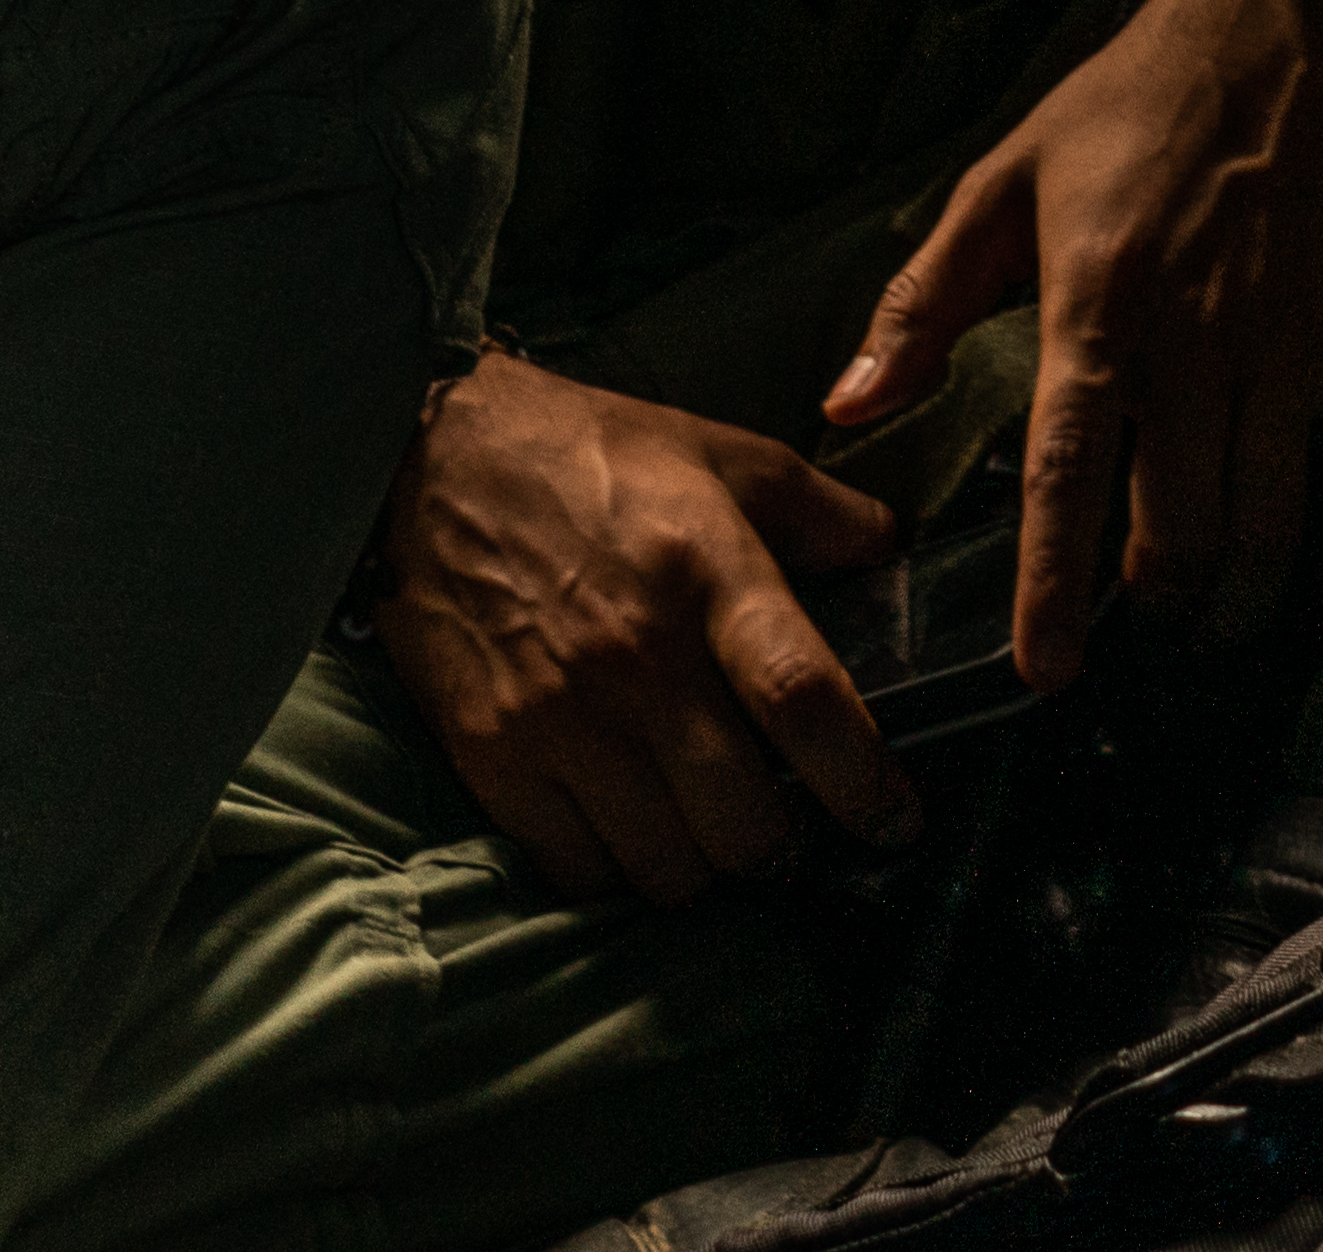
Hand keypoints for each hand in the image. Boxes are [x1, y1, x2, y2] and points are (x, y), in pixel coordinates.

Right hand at [369, 353, 916, 902]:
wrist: (427, 462)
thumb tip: (891, 551)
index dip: (863, 781)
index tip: (895, 823)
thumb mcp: (719, 453)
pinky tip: (628, 830)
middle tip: (782, 830)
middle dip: (780, 847)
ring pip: (666, 867)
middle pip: (742, 820)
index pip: (803, 699)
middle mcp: (639, 657)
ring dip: (701, 867)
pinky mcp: (494, 757)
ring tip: (704, 833)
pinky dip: (616, 869)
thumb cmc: (587, 455)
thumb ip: (819, 509)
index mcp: (708, 572)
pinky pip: (578, 869)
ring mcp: (561, 717)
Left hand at [827, 0, 1322, 688]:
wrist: (1286, 19)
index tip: (1044, 671)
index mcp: (1095, 304)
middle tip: (1132, 637)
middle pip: (1180, 532)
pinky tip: (1318, 568)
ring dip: (1244, 601)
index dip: (1053, 589)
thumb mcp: (1001, 182)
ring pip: (1274, 524)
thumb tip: (847, 407)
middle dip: (1154, 612)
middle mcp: (1198, 340)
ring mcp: (1293, 343)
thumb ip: (922, 305)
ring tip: (1213, 624)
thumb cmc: (1132, 101)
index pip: (1066, 478)